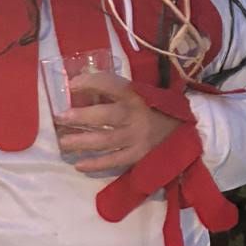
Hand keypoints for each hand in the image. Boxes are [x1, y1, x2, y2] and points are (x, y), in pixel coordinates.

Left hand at [54, 70, 177, 174]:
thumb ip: (114, 90)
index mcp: (136, 95)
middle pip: (106, 116)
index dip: (91, 82)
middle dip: (81, 117)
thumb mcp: (141, 93)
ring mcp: (137, 137)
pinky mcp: (139, 155)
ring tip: (63, 143)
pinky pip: (114, 161)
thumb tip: (80, 81)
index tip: (72, 84)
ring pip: (106, 140)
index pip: (111, 85)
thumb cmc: (155, 109)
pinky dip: (96, 164)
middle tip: (60, 117)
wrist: (185, 131)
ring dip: (82, 142)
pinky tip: (79, 164)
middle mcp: (135, 115)